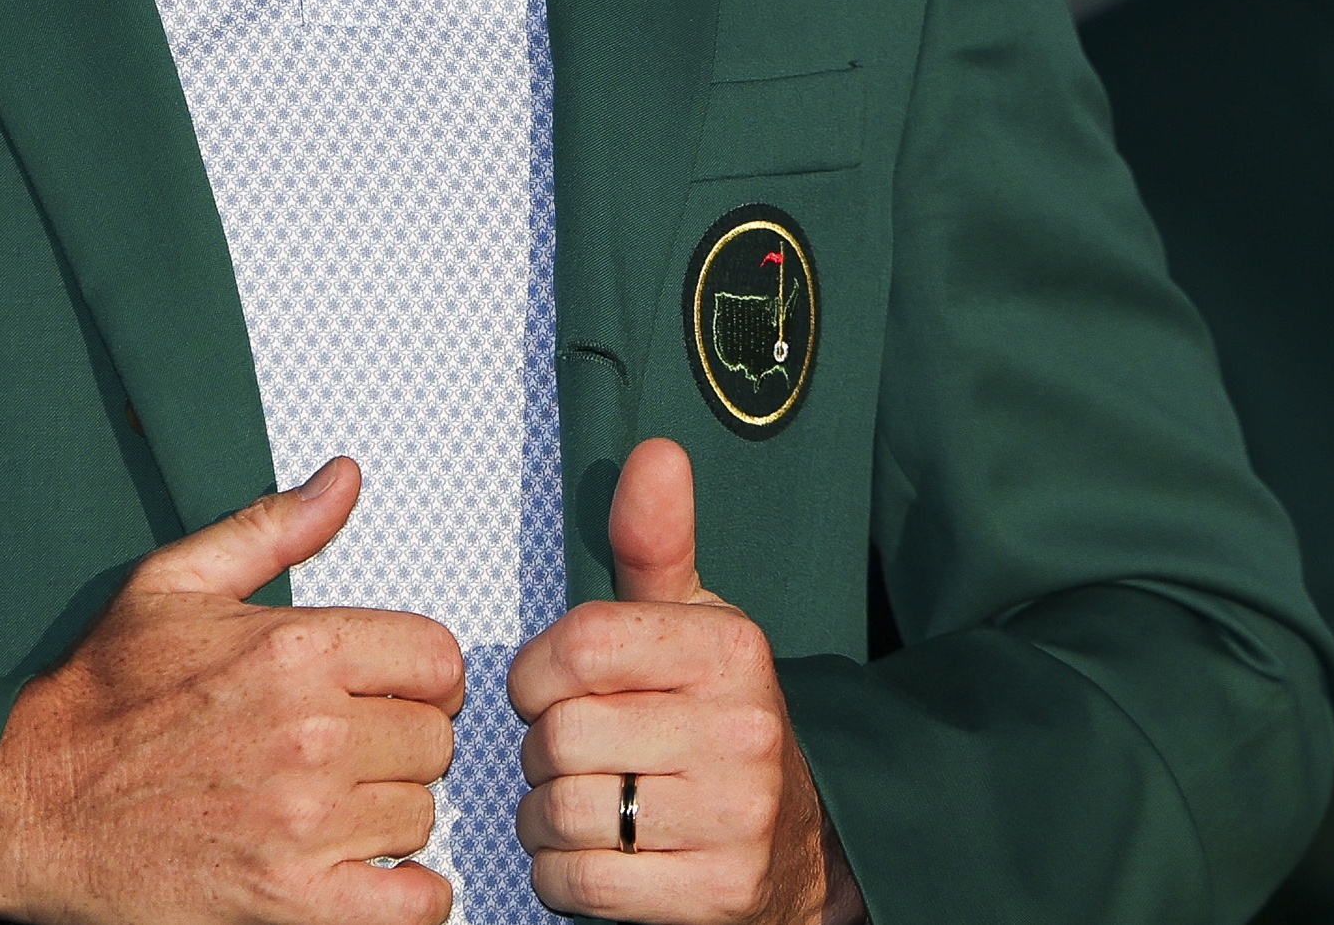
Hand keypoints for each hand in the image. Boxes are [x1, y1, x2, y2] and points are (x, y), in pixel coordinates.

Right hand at [0, 459, 467, 924]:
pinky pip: (411, 905)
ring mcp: (305, 823)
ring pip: (420, 815)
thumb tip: (344, 480)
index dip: (421, 675)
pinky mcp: (293, 902)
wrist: (31, 804)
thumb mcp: (173, 584)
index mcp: (293, 648)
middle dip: (401, 743)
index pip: (437, 657)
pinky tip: (372, 876)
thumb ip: (272, 528)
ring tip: (334, 807)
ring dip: (388, 815)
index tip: (393, 691)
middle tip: (352, 751)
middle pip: (435, 740)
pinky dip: (407, 896)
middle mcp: (310, 733)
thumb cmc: (96, 699)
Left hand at [511, 439, 851, 924]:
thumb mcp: (690, 622)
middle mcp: (742, 731)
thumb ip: (654, 542)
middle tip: (578, 755)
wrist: (796, 843)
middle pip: (557, 736)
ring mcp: (733, 818)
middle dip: (543, 751)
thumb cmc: (714, 718)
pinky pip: (574, 882)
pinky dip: (561, 873)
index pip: (576, 647)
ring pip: (558, 812)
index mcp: (729, 650)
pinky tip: (600, 854)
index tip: (552, 688)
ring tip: (589, 803)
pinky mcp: (712, 894)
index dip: (536, 674)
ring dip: (545, 817)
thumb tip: (657, 453)